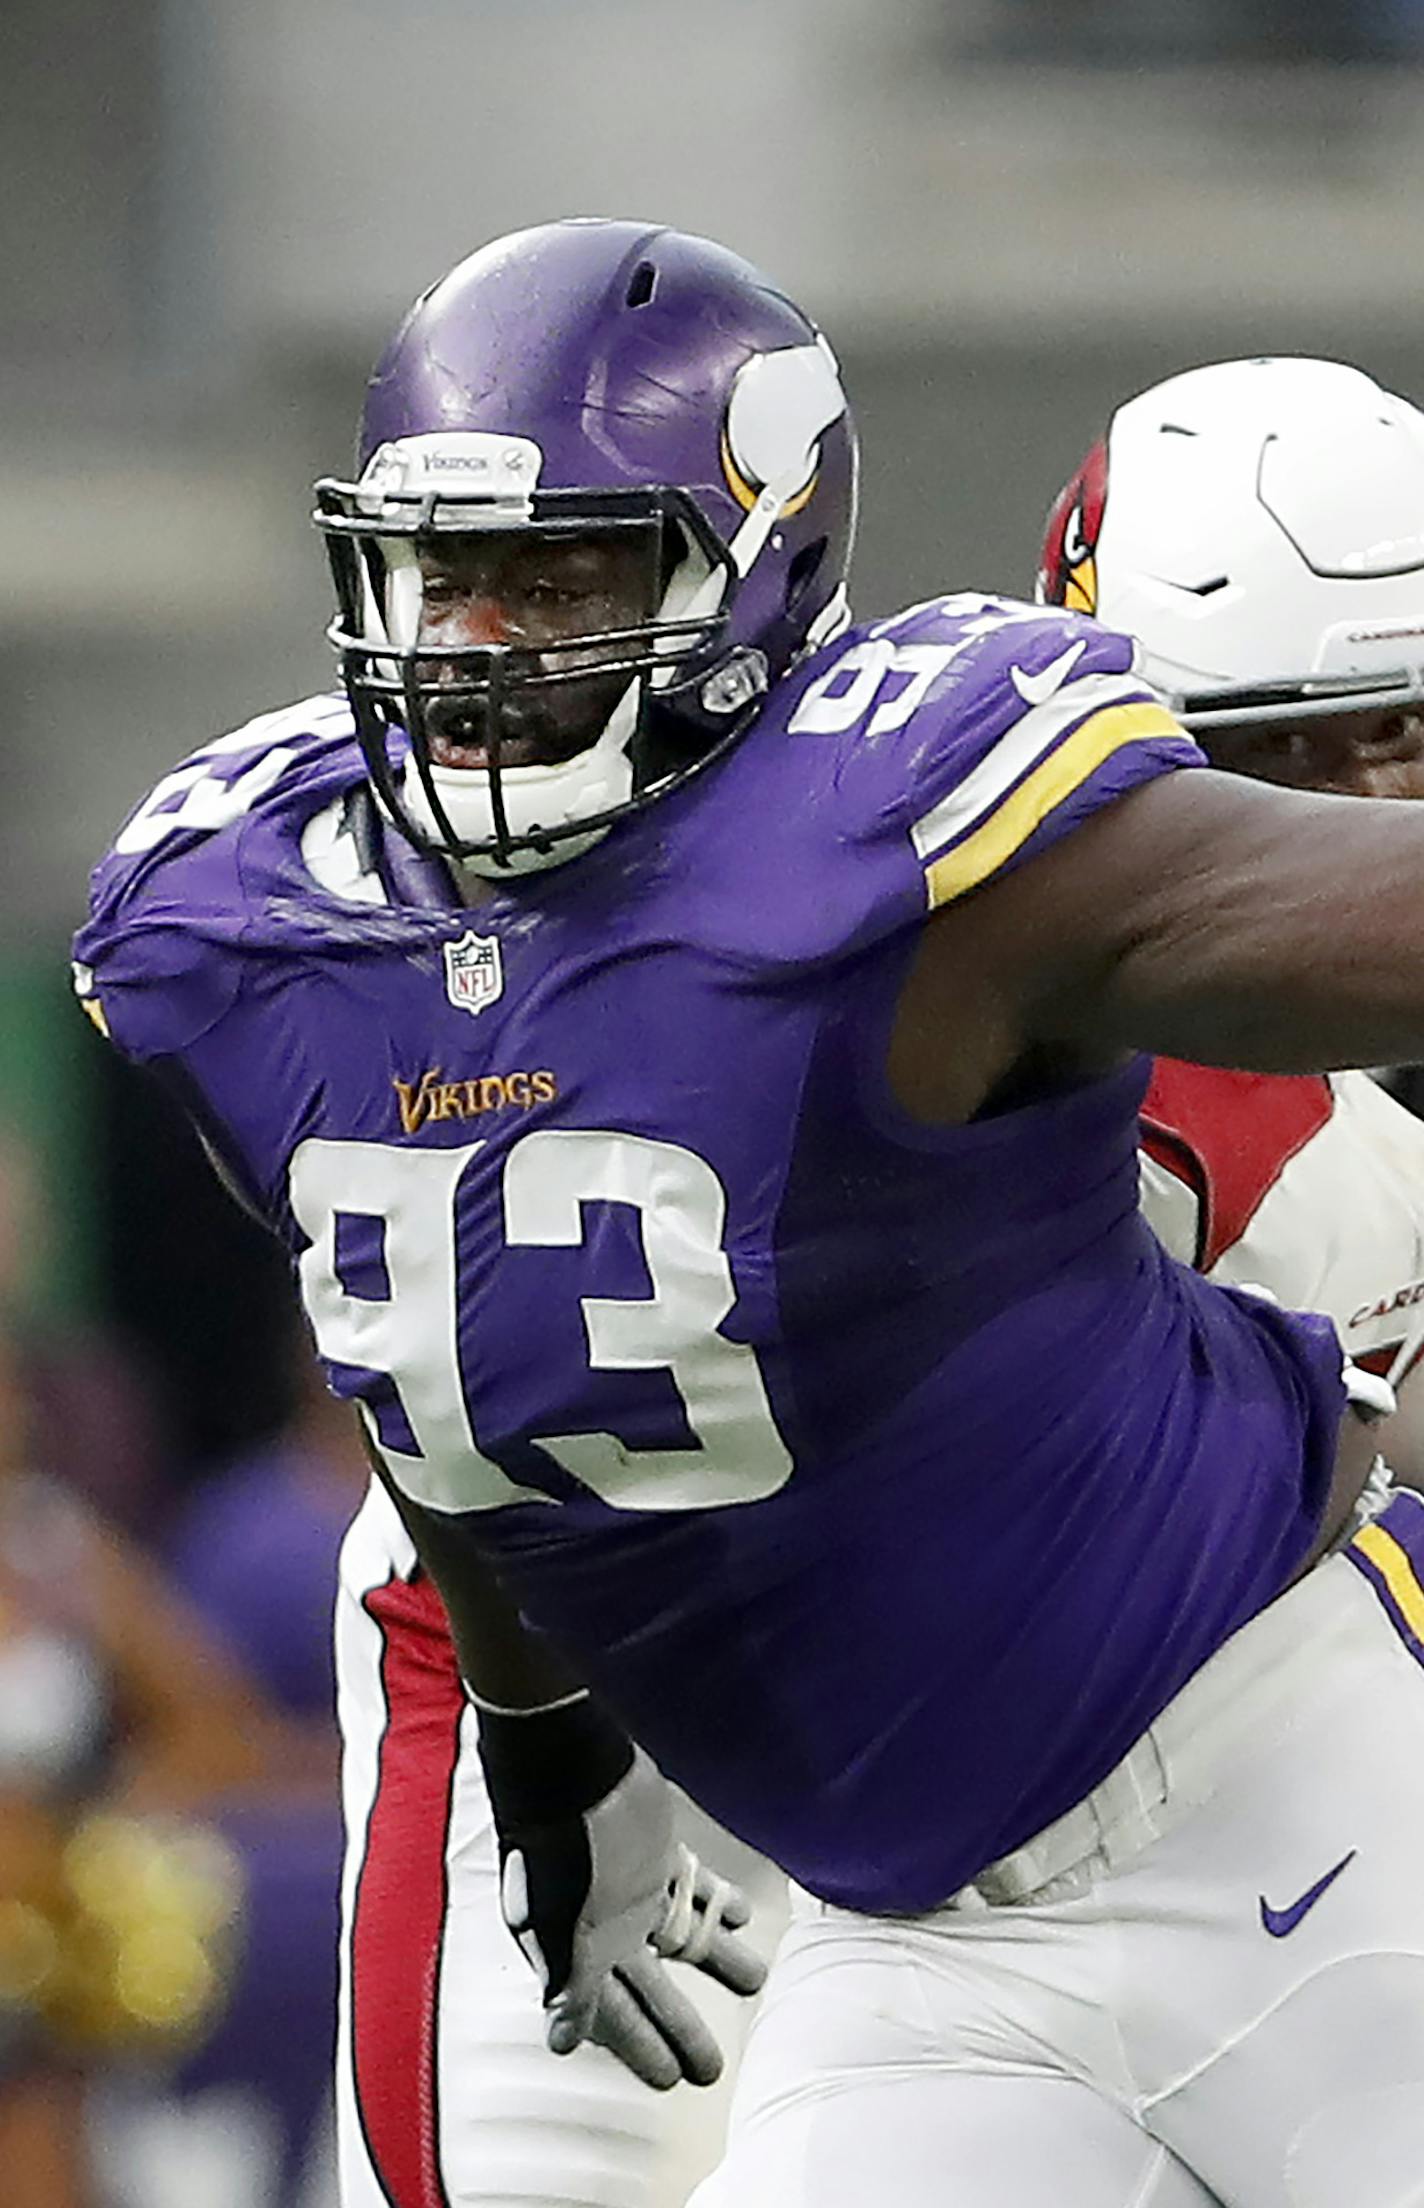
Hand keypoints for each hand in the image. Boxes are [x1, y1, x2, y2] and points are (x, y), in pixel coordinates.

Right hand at [479, 1700, 766, 2087]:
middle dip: (680, 2031)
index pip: (612, 2018)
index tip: (666, 2084)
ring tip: (756, 1983)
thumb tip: (560, 2043)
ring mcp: (636, 1893)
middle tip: (709, 2072)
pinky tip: (746, 1917)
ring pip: (684, 1942)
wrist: (570, 1769)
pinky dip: (719, 1905)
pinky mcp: (657, 1856)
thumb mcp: (557, 1922)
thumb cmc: (560, 1848)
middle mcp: (609, 1931)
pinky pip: (695, 1889)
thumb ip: (566, 1981)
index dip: (638, 2049)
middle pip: (651, 1993)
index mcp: (579, 1954)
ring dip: (718, 1964)